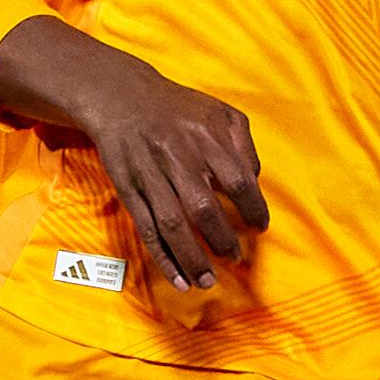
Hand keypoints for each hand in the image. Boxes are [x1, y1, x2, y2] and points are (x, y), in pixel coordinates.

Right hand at [0, 16, 269, 291]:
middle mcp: (177, 157)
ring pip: (172, 225)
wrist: (121, 98)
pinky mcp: (128, 190)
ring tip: (208, 281)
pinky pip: (146, 230)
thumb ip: (243, 145)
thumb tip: (254, 183)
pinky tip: (178, 279)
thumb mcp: (220, 113)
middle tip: (234, 257)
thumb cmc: (178, 109)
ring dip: (191, 258)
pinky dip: (163, 258)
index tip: (258, 228)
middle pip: (203, 208)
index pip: (238, 180)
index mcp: (206, 137)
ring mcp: (149, 175)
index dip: (252, 209)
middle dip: (222, 240)